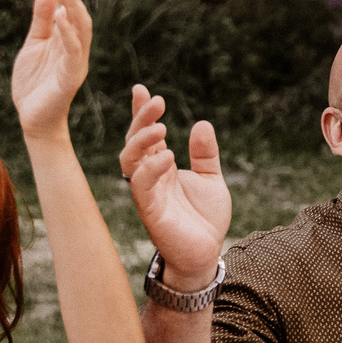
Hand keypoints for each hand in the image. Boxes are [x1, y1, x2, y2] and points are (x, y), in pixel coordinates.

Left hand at [10, 0, 91, 140]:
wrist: (32, 119)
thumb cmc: (34, 83)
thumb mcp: (34, 43)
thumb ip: (42, 17)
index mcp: (67, 36)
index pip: (67, 2)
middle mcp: (76, 46)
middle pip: (76, 9)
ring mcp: (75, 61)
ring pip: (80, 27)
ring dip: (72, 2)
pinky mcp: (70, 78)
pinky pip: (73, 52)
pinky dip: (68, 33)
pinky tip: (61, 15)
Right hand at [121, 85, 230, 285]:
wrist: (206, 254)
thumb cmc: (205, 219)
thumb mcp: (211, 179)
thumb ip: (205, 154)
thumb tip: (201, 124)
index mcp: (162, 166)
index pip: (147, 134)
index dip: (141, 113)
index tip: (141, 89)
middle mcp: (150, 177)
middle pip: (134, 142)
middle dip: (140, 120)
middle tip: (156, 101)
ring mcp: (147, 193)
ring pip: (130, 161)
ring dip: (142, 141)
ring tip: (161, 128)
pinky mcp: (150, 211)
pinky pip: (141, 187)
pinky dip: (151, 169)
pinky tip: (166, 157)